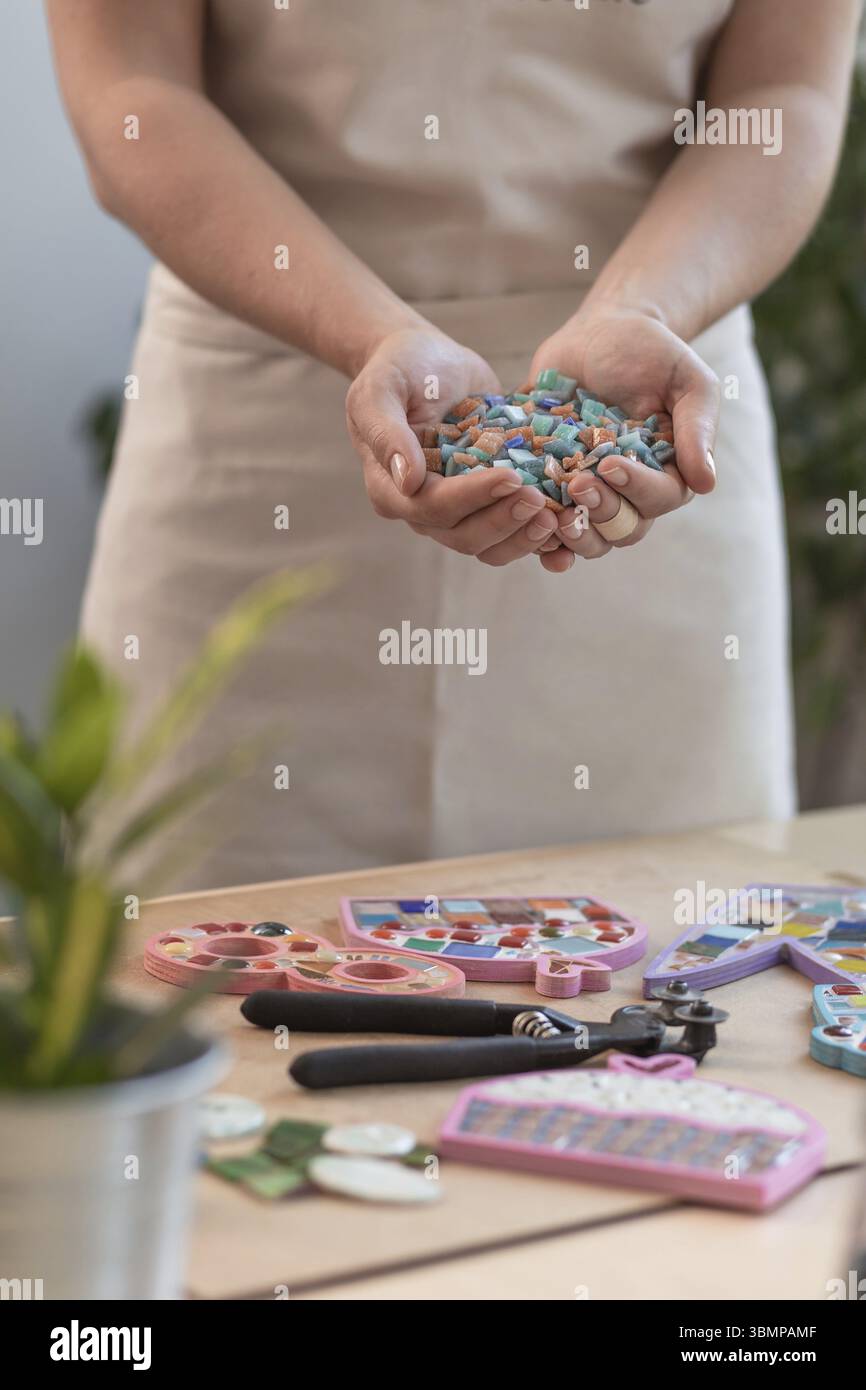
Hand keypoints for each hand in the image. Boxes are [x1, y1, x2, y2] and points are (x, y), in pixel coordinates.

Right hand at [346, 327, 559, 564]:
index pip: (433, 508)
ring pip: (490, 545)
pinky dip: (539, 540)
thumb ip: (386, 432)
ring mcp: (460, 510)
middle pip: (465, 536)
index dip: (472, 498)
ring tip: (558, 517)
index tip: (510, 476)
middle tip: (542, 499)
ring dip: (524, 537)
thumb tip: (407, 480)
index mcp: (392, 489)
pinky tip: (568, 533)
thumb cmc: (400, 370)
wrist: (428, 360)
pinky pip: (512, 533)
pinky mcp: (489, 502)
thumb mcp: (380, 389)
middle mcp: (424, 509)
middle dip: (505, 521)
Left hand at [528, 309, 719, 572]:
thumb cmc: (652, 354)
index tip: (610, 464)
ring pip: (587, 537)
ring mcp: (590, 493)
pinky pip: (548, 525)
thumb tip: (706, 484)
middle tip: (578, 485)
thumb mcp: (687, 381)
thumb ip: (696, 429)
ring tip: (551, 516)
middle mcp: (630, 493)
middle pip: (622, 529)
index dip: (635, 489)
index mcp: (667, 473)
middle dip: (600, 512)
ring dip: (572, 535)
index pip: (658, 499)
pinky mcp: (553, 486)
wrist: (601, 332)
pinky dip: (539, 536)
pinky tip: (526, 530)